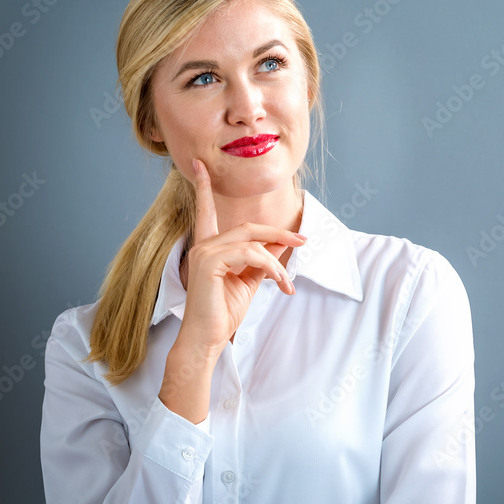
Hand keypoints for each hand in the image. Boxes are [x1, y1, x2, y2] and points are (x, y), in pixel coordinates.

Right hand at [176, 157, 306, 359]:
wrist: (208, 339)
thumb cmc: (223, 312)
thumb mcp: (249, 280)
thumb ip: (261, 258)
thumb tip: (281, 242)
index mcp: (208, 247)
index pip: (206, 211)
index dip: (205, 187)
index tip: (200, 164)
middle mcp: (203, 245)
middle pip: (248, 227)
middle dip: (278, 233)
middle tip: (303, 242)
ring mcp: (204, 252)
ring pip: (252, 242)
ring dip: (277, 261)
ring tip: (286, 284)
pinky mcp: (209, 262)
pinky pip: (250, 254)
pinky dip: (270, 266)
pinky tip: (279, 283)